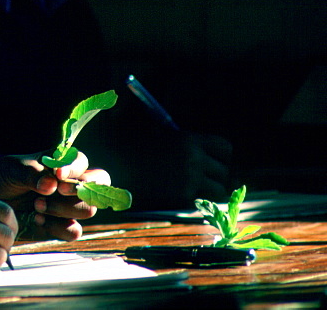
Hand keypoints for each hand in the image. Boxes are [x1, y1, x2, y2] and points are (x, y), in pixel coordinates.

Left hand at [0, 152, 109, 241]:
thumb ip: (30, 173)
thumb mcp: (11, 169)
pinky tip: (38, 219)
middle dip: (78, 191)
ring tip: (36, 205)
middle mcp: (70, 186)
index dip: (76, 168)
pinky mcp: (60, 227)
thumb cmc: (3, 178)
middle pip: (96, 188)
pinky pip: (74, 231)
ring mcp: (67, 208)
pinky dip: (58, 227)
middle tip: (57, 191)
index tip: (59, 174)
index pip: (82, 162)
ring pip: (88, 210)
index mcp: (60, 164)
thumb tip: (51, 184)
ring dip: (62, 208)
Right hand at [101, 128, 231, 208]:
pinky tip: (176, 196)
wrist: (114, 168)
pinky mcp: (182, 197)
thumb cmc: (134, 150)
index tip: (209, 161)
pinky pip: (201, 202)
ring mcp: (189, 179)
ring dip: (208, 192)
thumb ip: (184, 143)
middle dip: (213, 177)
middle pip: (224, 171)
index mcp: (189, 139)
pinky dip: (193, 201)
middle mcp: (194, 158)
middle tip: (196, 178)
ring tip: (189, 189)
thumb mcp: (160, 137)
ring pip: (218, 191)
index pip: (225, 148)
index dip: (220, 156)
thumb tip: (207, 153)